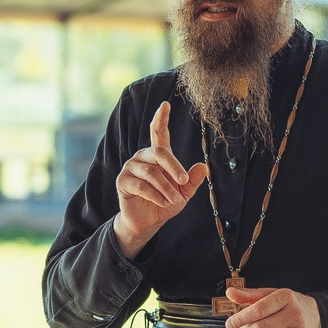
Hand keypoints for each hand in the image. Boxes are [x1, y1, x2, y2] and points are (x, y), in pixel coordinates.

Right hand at [111, 101, 208, 257]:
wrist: (148, 222)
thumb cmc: (165, 203)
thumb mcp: (184, 192)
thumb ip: (193, 180)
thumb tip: (204, 166)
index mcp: (157, 155)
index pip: (158, 132)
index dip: (161, 118)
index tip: (166, 105)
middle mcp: (142, 157)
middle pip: (159, 153)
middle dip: (174, 167)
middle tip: (184, 182)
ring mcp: (130, 168)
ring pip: (152, 173)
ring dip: (166, 188)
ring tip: (174, 200)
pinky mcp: (123, 181)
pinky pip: (141, 185)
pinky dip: (156, 195)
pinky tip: (162, 202)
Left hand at [220, 285, 320, 327]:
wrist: (314, 316)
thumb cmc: (287, 305)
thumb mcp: (270, 295)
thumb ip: (249, 295)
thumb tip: (229, 293)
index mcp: (286, 297)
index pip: (258, 309)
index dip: (240, 318)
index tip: (229, 323)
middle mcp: (295, 314)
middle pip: (261, 327)